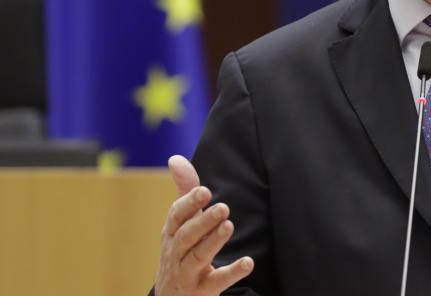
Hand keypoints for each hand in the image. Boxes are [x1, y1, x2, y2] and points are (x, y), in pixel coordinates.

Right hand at [155, 155, 253, 295]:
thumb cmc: (180, 252)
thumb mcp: (181, 224)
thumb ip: (185, 192)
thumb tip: (175, 158)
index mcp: (171, 233)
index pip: (176, 216)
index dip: (188, 203)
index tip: (204, 190)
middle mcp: (175, 253)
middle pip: (186, 236)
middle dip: (203, 221)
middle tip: (223, 207)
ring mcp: (187, 274)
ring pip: (197, 257)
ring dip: (213, 242)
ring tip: (229, 226)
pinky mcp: (200, 291)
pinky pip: (215, 283)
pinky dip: (231, 273)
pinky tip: (248, 262)